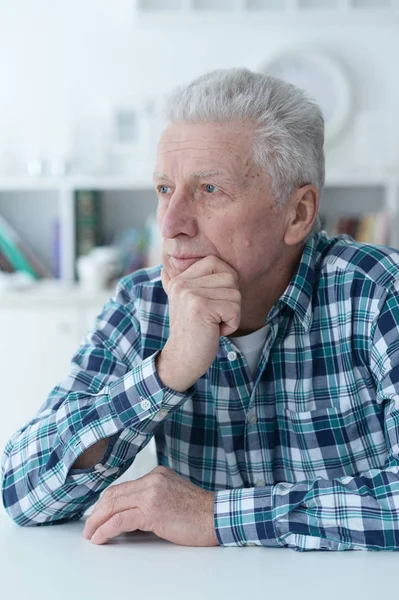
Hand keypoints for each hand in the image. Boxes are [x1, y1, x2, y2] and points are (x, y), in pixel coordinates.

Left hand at [82, 465, 218, 546]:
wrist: (217, 517)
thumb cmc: (199, 514)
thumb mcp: (172, 497)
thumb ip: (152, 499)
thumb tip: (128, 517)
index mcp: (157, 475)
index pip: (123, 487)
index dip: (106, 503)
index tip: (97, 516)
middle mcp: (152, 479)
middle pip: (114, 494)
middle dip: (97, 512)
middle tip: (88, 528)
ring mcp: (152, 493)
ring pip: (113, 505)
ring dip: (97, 521)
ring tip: (90, 535)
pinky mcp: (152, 510)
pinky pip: (120, 519)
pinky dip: (106, 529)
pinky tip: (100, 538)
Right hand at [157, 255, 240, 391]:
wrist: (181, 360)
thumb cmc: (192, 332)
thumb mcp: (184, 303)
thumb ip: (182, 283)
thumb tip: (166, 264)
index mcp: (180, 279)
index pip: (215, 262)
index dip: (226, 280)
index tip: (215, 301)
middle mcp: (182, 283)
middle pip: (230, 277)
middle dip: (231, 301)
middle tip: (213, 316)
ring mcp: (190, 294)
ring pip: (235, 294)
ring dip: (231, 314)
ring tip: (213, 324)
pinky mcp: (201, 308)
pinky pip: (234, 309)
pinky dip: (231, 324)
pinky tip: (215, 331)